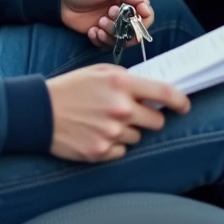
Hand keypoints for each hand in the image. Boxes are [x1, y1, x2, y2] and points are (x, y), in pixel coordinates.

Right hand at [46, 64, 189, 161]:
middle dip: (148, 118)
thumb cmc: (70, 88)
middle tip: (132, 114)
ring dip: (127, 131)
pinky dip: (114, 145)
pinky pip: (122, 151)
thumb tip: (151, 92)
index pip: (164, 93)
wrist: (39, 111)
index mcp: (121, 83)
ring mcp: (112, 132)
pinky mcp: (102, 151)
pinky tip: (96, 133)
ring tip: (104, 121)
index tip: (184, 106)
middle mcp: (120, 108)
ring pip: (137, 137)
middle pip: (156, 121)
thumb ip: (127, 80)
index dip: (180, 101)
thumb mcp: (99, 72)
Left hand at [61, 0, 152, 47]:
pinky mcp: (102, 35)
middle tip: (108, 16)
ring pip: (123, 39)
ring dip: (111, 33)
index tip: (135, 17)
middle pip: (136, 28)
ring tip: (98, 24)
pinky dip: (101, 40)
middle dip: (124, 26)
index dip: (143, 17)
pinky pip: (108, 45)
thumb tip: (144, 3)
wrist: (59, 0)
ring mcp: (112, 26)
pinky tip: (92, 31)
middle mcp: (123, 13)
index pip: (146, 11)